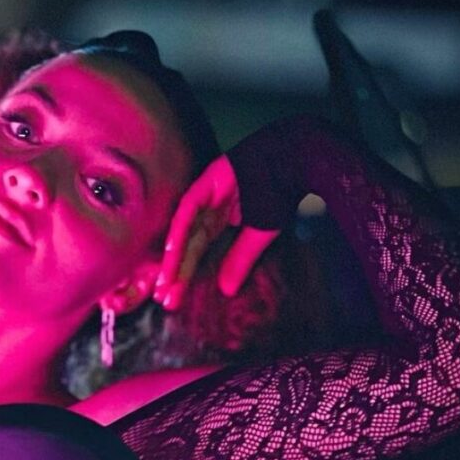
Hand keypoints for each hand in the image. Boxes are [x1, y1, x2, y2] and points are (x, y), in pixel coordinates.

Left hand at [153, 155, 280, 309]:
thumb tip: (226, 291)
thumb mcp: (260, 234)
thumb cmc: (281, 191)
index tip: (174, 300)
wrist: (295, 159)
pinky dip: (180, 231)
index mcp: (219, 220)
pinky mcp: (207, 182)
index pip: (196, 252)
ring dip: (172, 258)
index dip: (185, 275)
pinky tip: (172, 253)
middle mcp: (207, 210)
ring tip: (165, 286)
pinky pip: (188, 210)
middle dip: (175, 273)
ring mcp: (205, 195)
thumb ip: (241, 259)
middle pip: (186, 245)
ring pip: (182, 231)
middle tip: (165, 301)